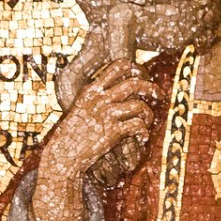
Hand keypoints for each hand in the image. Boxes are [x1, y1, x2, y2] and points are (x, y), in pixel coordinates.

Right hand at [46, 60, 159, 175]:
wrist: (62, 154)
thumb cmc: (72, 133)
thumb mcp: (81, 107)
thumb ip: (98, 97)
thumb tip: (120, 91)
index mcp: (92, 89)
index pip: (118, 66)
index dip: (136, 68)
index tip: (144, 76)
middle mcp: (100, 99)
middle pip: (134, 83)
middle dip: (151, 87)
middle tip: (158, 95)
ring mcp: (106, 115)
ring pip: (139, 105)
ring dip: (149, 114)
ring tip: (147, 122)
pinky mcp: (112, 132)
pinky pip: (138, 126)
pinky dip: (144, 132)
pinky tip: (142, 138)